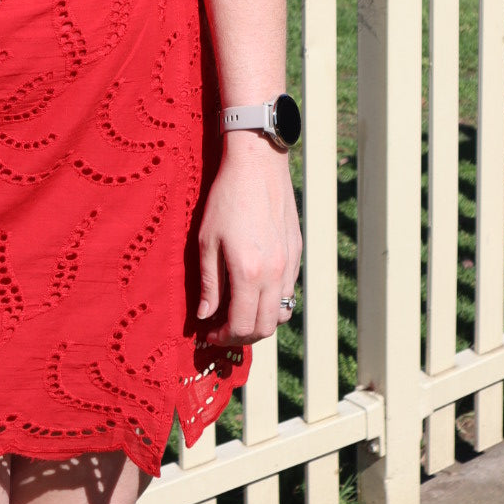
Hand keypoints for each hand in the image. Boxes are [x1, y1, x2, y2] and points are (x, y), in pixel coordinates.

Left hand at [194, 132, 301, 345]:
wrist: (258, 165)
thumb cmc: (226, 198)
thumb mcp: (207, 241)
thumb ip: (209, 284)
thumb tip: (205, 316)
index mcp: (248, 273)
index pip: (241, 326)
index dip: (223, 338)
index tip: (208, 334)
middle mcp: (274, 274)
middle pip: (265, 327)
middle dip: (242, 336)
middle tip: (222, 330)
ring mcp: (290, 264)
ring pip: (282, 313)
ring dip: (260, 321)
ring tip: (238, 312)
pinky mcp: (297, 253)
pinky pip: (289, 290)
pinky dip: (273, 302)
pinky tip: (254, 290)